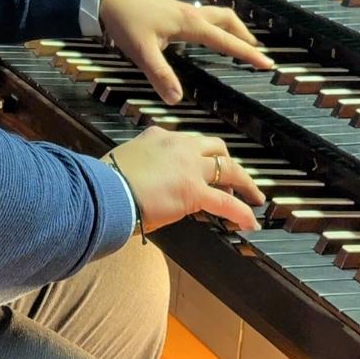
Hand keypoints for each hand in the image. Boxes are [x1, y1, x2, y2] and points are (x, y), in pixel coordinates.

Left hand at [99, 0, 271, 102]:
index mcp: (190, 24)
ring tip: (239, 42)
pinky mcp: (172, 9)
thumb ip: (161, 75)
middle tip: (257, 52)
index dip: (247, 53)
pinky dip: (215, 25)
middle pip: (227, 21)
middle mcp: (191, 14)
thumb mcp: (142, 51)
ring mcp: (182, 10)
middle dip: (244, 36)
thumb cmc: (126, 20)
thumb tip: (178, 100)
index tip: (267, 63)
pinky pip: (204, 16)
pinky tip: (206, 34)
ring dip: (232, 27)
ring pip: (216, 15)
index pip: (226, 40)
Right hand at [107, 126, 264, 232]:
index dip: (198, 157)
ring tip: (253, 196)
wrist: (105, 192)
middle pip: (214, 148)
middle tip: (235, 178)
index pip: (187, 142)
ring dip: (244, 182)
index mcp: (157, 136)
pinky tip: (249, 222)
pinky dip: (241, 212)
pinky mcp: (194, 191)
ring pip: (227, 168)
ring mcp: (189, 167)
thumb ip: (141, 165)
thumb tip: (147, 181)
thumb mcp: (124, 162)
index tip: (200, 168)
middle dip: (227, 162)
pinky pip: (226, 202)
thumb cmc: (106, 182)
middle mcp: (177, 146)